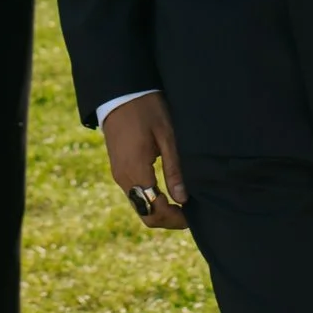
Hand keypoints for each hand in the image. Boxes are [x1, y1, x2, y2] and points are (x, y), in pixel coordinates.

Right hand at [103, 92, 188, 230]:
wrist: (119, 92)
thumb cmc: (147, 108)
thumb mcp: (167, 136)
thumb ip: (174, 169)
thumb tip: (183, 199)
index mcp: (135, 171)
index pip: (154, 211)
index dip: (175, 220)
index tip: (193, 217)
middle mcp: (123, 178)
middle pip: (145, 214)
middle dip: (168, 219)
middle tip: (190, 215)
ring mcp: (119, 174)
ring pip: (140, 205)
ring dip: (160, 210)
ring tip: (183, 203)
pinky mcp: (119, 169)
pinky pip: (135, 194)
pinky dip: (151, 200)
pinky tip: (168, 192)